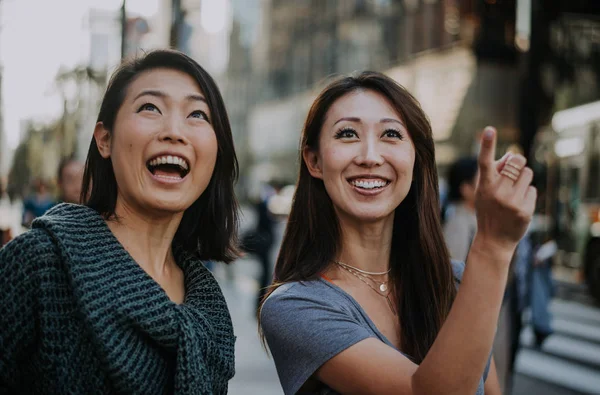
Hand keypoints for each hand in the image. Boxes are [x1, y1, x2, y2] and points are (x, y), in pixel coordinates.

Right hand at [474, 127, 535, 253]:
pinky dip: (527, 194)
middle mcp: (497, 191)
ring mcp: (512, 201)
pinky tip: (518, 205)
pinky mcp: (525, 209)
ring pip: (527, 173)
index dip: (487, 144)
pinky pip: (532, 189)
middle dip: (518, 162)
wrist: (493, 239)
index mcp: (484, 185)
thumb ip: (495, 170)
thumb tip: (512, 156)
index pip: (484, 161)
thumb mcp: (485, 190)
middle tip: (513, 172)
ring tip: (514, 193)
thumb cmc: (489, 209)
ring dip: (523, 179)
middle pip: (517, 160)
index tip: (489, 129)